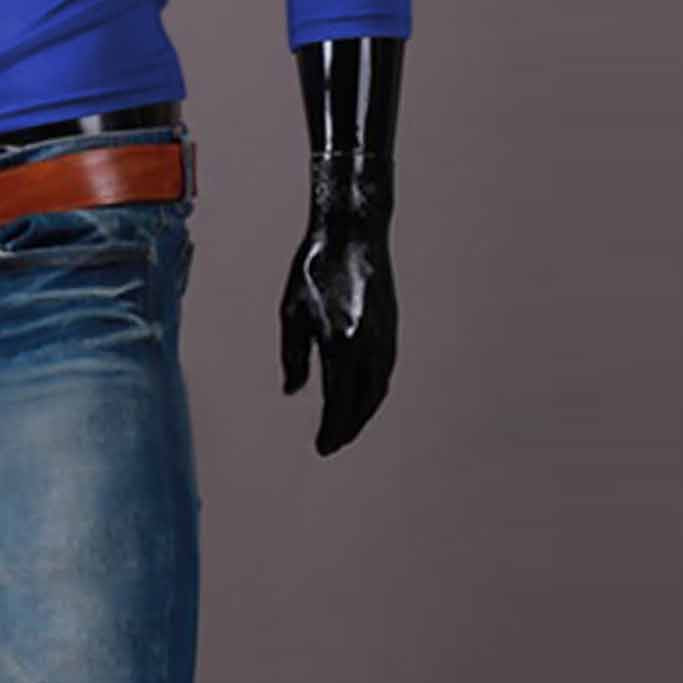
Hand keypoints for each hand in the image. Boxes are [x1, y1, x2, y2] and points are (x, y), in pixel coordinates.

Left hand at [278, 153, 397, 455]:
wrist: (352, 234)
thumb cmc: (314, 268)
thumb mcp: (292, 311)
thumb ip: (293, 355)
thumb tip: (293, 390)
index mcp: (340, 344)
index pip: (338, 402)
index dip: (331, 430)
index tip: (322, 448)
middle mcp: (368, 346)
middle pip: (363, 403)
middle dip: (348, 428)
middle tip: (333, 443)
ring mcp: (385, 338)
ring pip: (378, 389)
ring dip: (363, 412)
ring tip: (345, 425)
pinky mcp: (391, 328)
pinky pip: (384, 371)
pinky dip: (373, 391)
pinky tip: (361, 393)